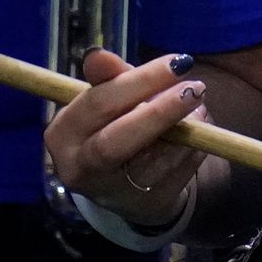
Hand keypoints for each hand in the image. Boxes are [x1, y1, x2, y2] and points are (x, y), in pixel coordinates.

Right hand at [40, 49, 208, 226]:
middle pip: (117, 139)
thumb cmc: (115, 126)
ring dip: (182, 131)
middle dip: (160, 111)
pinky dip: (191, 149)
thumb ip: (109, 78)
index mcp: (63, 134)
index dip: (138, 82)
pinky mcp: (144, 206)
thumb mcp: (110, 99)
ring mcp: (111, 193)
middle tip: (195, 88)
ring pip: (150, 162)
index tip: (177, 63)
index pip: (97, 103)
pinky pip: (174, 175)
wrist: (127, 183)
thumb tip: (97, 55)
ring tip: (198, 105)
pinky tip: (198, 132)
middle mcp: (79, 168)